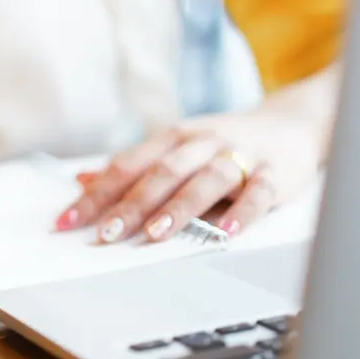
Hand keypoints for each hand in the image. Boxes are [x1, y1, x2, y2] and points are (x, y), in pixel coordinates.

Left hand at [55, 112, 321, 242]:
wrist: (293, 123)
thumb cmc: (222, 143)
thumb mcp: (174, 149)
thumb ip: (133, 168)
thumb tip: (82, 181)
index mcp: (171, 139)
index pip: (125, 168)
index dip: (94, 196)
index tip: (66, 222)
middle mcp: (200, 144)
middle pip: (160, 174)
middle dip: (131, 205)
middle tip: (106, 234)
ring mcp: (239, 156)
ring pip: (204, 180)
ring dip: (179, 208)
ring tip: (156, 234)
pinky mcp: (275, 173)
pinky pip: (258, 192)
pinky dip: (244, 212)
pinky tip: (228, 231)